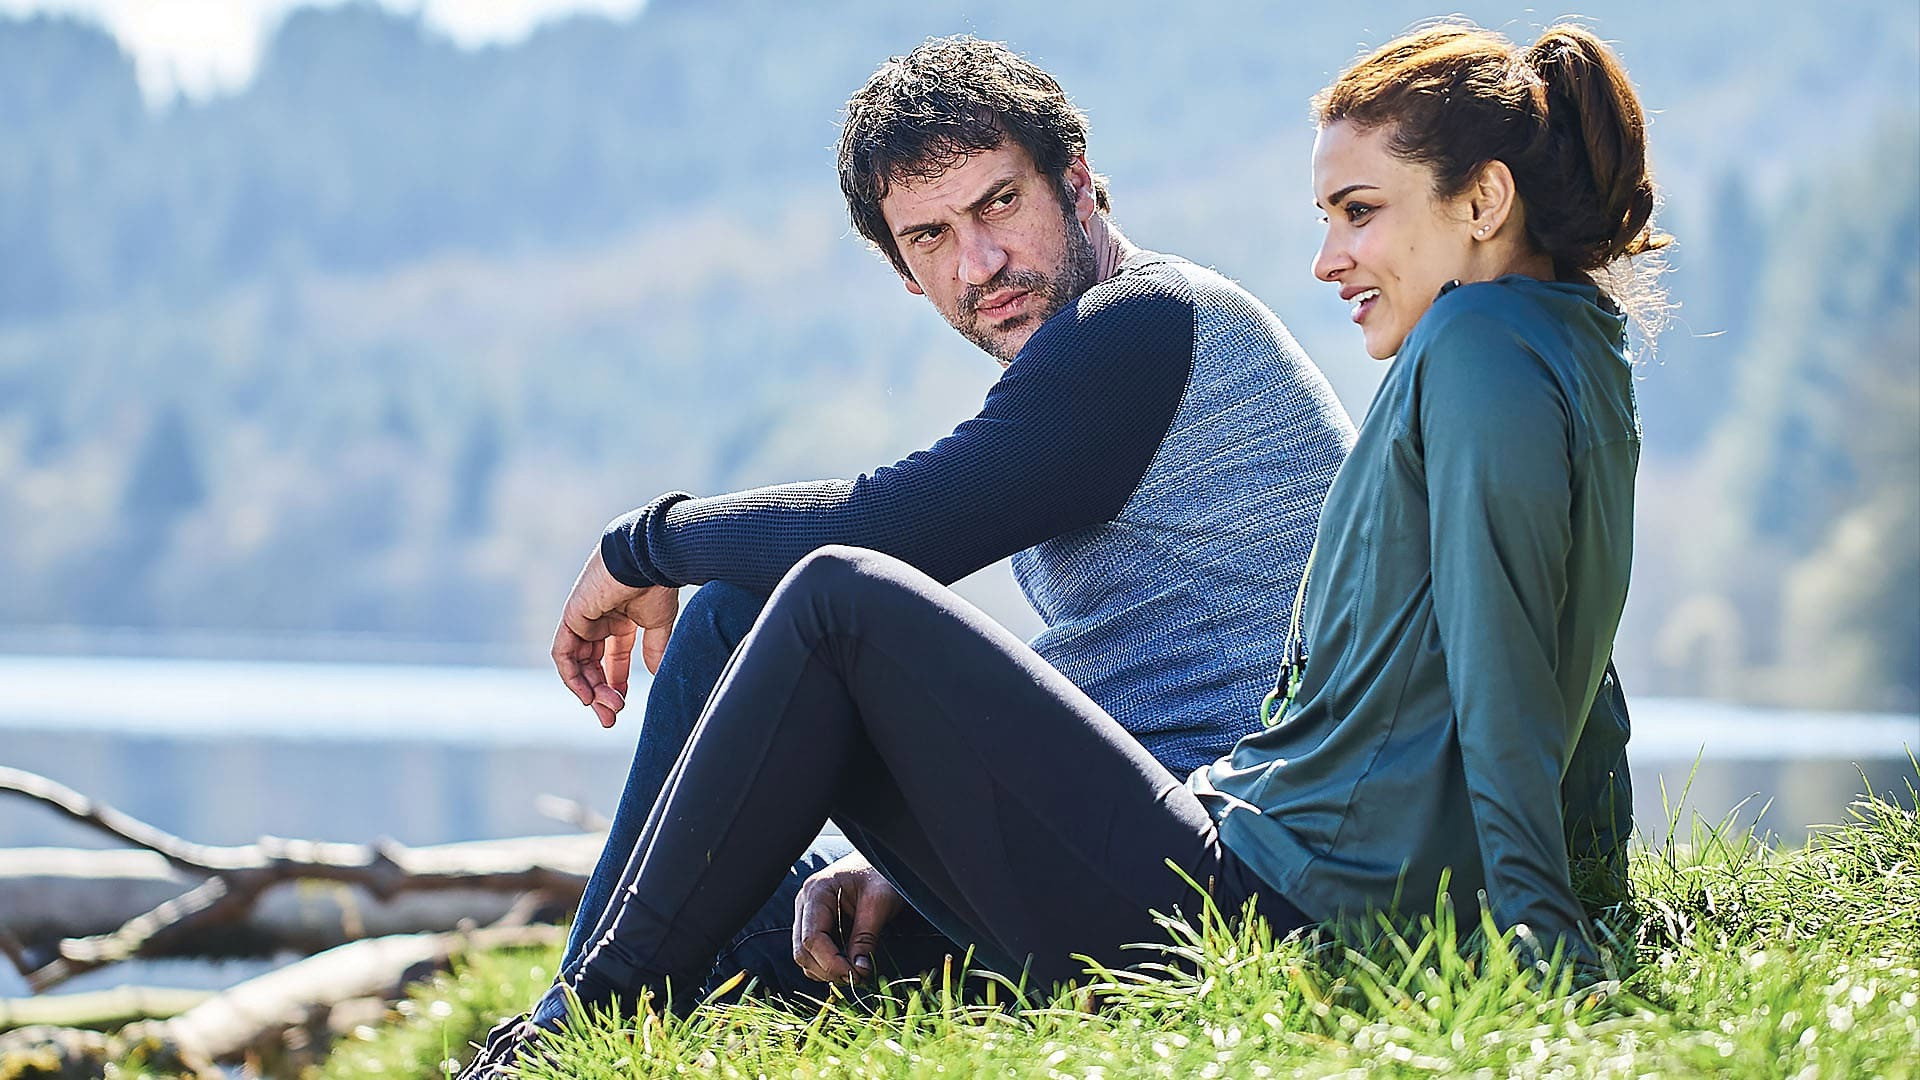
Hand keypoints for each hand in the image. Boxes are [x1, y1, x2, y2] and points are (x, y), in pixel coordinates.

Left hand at [550, 542, 680, 727]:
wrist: (647, 557)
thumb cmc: (656, 584)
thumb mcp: (658, 624)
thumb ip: (654, 649)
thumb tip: (656, 675)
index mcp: (620, 619)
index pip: (613, 659)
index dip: (616, 683)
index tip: (622, 706)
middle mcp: (598, 620)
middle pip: (593, 665)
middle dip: (601, 693)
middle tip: (611, 717)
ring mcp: (583, 618)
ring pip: (578, 664)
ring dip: (590, 689)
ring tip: (605, 708)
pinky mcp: (572, 616)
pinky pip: (564, 653)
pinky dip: (572, 675)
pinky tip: (586, 694)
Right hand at [792, 852, 903, 982]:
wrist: (883, 859)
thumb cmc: (882, 873)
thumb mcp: (879, 902)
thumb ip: (866, 936)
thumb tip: (858, 970)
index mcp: (817, 891)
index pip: (812, 937)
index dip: (831, 963)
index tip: (856, 975)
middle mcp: (805, 903)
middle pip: (802, 950)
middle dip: (827, 970)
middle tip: (857, 978)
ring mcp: (807, 913)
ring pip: (804, 954)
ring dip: (826, 970)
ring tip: (855, 972)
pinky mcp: (816, 923)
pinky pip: (813, 952)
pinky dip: (827, 964)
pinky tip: (848, 965)